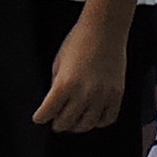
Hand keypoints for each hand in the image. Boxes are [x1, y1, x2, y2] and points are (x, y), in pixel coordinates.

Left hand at [30, 9, 129, 132]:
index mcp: (65, 84)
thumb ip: (56, 85)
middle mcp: (83, 93)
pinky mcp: (116, 94)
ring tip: (73, 123)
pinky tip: (93, 117)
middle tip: (56, 123)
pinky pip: (107, 119)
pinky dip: (98, 122)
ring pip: (87, 125)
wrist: (104, 29)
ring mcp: (102, 96)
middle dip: (58, 124)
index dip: (41, 117)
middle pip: (66, 122)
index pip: (47, 112)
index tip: (40, 118)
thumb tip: (55, 103)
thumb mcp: (58, 62)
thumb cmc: (79, 41)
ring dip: (77, 126)